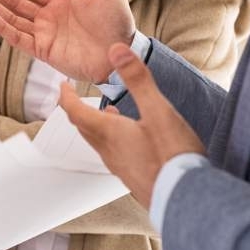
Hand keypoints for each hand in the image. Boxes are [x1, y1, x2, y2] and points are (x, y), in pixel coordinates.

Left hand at [58, 42, 203, 205]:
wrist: (187, 199)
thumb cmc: (172, 156)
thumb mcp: (158, 110)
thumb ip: (137, 80)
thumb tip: (116, 50)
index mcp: (108, 133)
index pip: (75, 112)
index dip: (65, 96)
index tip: (62, 85)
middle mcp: (109, 152)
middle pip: (85, 128)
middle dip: (79, 110)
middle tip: (77, 98)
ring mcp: (121, 168)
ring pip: (100, 142)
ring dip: (98, 125)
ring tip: (108, 113)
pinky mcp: (135, 179)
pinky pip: (116, 155)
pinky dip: (115, 139)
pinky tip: (133, 139)